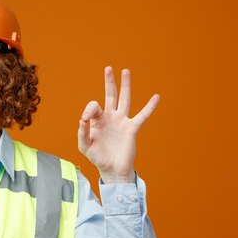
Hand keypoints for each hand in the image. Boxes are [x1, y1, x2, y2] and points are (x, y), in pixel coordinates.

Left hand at [77, 66, 159, 182]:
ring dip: (125, 85)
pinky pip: (143, 115)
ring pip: (125, 99)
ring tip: (126, 71)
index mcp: (97, 120)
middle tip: (108, 68)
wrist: (112, 169)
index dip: (89, 109)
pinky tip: (156, 96)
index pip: (93, 106)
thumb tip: (82, 119)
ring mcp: (122, 121)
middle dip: (109, 82)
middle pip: (110, 95)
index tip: (85, 119)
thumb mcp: (85, 147)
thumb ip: (82, 133)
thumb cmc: (98, 157)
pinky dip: (150, 106)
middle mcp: (110, 117)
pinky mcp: (132, 128)